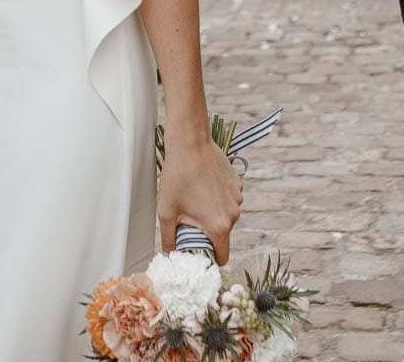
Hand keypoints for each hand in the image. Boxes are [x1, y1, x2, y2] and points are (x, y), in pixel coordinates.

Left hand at [157, 135, 243, 264]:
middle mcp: (233, 214)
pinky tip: (203, 186)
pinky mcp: (237, 184)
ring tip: (195, 199)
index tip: (199, 251)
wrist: (190, 144)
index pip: (223, 256)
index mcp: (219, 226)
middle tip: (190, 219)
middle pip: (222, 235)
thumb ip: (168, 239)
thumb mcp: (166, 212)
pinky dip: (218, 199)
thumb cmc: (178, 176)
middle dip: (208, 232)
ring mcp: (237, 198)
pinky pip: (228, 200)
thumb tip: (169, 254)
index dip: (211, 258)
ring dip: (213, 214)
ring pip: (226, 216)